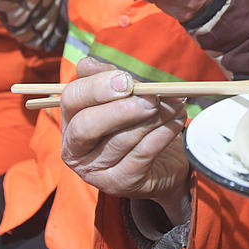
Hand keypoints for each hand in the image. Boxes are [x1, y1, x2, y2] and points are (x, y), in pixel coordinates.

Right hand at [61, 57, 190, 212]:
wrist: (161, 163)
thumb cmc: (137, 122)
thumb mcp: (121, 96)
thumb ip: (106, 78)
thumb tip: (87, 64)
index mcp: (71, 121)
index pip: (71, 100)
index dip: (97, 88)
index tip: (127, 80)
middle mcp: (75, 150)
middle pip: (87, 126)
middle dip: (121, 109)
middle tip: (153, 98)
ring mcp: (96, 171)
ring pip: (121, 139)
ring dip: (154, 118)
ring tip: (176, 103)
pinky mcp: (120, 183)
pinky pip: (142, 154)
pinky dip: (164, 134)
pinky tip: (178, 121)